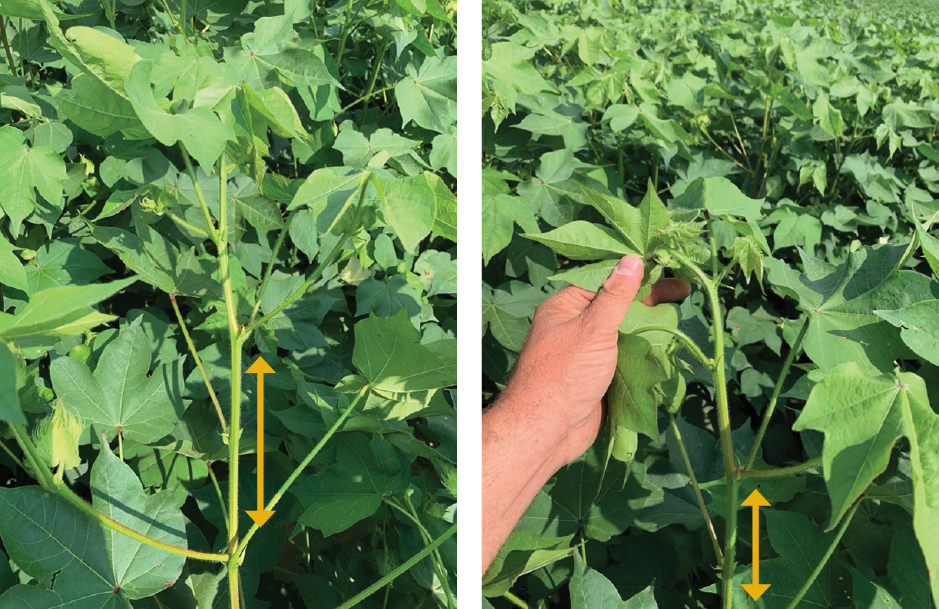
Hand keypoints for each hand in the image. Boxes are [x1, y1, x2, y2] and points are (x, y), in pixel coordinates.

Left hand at [500, 254, 690, 464]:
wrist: (548, 430)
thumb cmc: (565, 373)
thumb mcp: (592, 328)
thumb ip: (615, 296)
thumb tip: (632, 259)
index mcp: (565, 308)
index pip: (603, 281)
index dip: (634, 273)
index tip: (665, 266)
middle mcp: (575, 326)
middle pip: (616, 306)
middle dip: (648, 299)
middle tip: (684, 291)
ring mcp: (587, 352)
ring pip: (623, 333)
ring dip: (649, 326)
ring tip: (681, 314)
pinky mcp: (598, 376)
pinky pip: (624, 358)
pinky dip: (644, 352)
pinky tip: (668, 345)